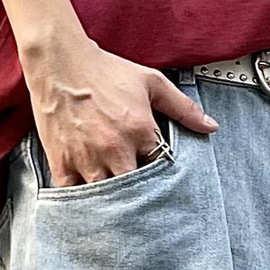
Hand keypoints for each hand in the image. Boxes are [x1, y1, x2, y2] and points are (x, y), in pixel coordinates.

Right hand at [21, 31, 217, 186]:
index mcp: (139, 130)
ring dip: (114, 204)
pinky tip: (90, 204)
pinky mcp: (62, 162)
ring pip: (105, 198)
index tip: (164, 184)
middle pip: (135, 192)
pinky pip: (74, 195)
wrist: (59, 61)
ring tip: (120, 207)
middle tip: (144, 203)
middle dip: (141, 198)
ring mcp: (86, 157)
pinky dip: (83, 202)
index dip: (164, 180)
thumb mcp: (151, 82)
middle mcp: (114, 147)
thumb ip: (183, 107)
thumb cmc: (103, 71)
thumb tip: (210, 126)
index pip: (161, 169)